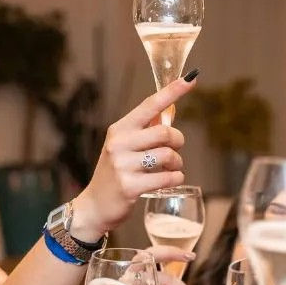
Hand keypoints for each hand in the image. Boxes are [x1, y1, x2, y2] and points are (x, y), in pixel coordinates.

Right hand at [72, 76, 196, 239]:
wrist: (95, 206)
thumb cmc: (115, 173)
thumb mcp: (123, 147)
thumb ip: (144, 131)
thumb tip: (170, 110)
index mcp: (119, 129)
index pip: (149, 105)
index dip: (172, 92)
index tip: (190, 79)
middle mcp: (119, 144)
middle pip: (164, 132)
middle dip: (178, 141)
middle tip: (176, 149)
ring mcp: (123, 165)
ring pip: (168, 156)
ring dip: (177, 163)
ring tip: (172, 168)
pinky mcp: (130, 186)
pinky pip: (166, 178)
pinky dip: (175, 179)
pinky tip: (170, 180)